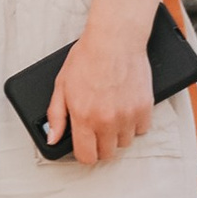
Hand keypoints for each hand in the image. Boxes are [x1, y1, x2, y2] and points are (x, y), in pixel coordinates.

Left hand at [42, 14, 153, 166]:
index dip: (84, 153)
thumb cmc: (87, 58)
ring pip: (125, 143)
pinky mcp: (144, 109)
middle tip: (97, 126)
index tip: (85, 145)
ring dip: (118, 134)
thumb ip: (56, 115)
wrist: (114, 40)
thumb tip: (52, 138)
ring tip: (111, 113)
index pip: (86, 157)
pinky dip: (134, 123)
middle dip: (101, 144)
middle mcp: (107, 121)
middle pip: (107, 154)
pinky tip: (125, 107)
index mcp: (84, 117)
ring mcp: (127, 116)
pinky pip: (141, 130)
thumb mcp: (61, 85)